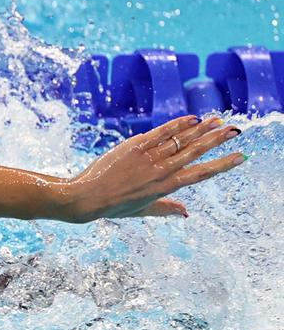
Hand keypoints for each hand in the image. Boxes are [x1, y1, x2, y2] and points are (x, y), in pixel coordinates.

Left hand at [63, 115, 245, 221]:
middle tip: (235, 130)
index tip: (241, 156)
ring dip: (202, 128)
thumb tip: (186, 212)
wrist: (88, 196)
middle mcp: (162, 170)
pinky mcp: (135, 146)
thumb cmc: (115, 206)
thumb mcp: (143, 211)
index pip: (202, 173)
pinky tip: (192, 118)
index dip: (223, 164)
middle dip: (218, 139)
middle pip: (196, 151)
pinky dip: (177, 124)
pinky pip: (160, 132)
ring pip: (181, 139)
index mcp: (167, 187)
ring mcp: (149, 156)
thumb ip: (167, 208)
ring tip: (219, 120)